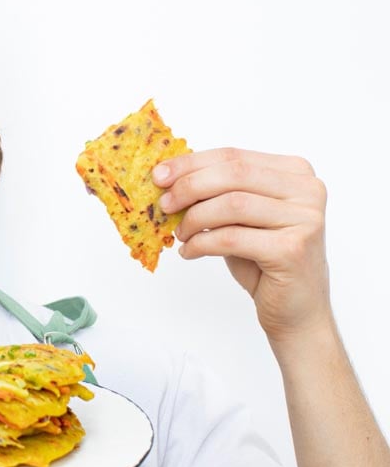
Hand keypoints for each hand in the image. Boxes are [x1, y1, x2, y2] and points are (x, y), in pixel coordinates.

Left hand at [153, 147, 331, 341]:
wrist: (296, 309)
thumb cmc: (264, 262)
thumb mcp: (239, 220)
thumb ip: (217, 195)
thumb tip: (170, 178)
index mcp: (294, 172)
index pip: (234, 156)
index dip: (191, 164)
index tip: (159, 175)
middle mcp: (307, 190)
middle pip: (234, 174)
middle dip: (189, 187)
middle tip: (164, 205)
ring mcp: (304, 219)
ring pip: (232, 204)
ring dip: (194, 218)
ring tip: (180, 234)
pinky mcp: (292, 249)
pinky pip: (232, 238)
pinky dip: (202, 243)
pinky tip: (190, 252)